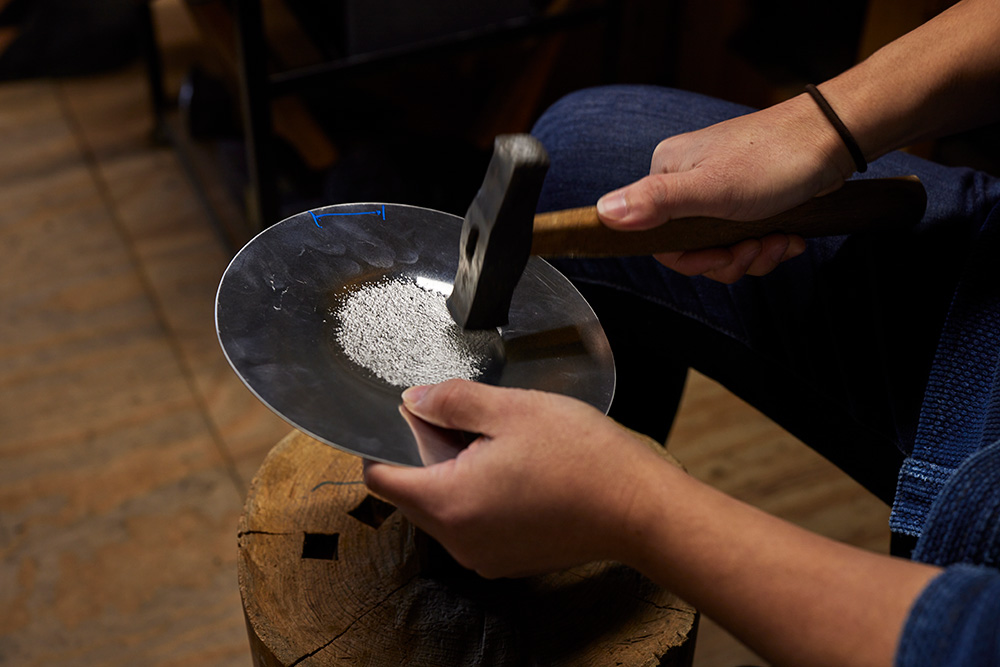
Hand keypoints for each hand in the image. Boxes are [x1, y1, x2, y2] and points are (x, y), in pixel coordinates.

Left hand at [362, 380, 673, 577]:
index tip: (408, 415)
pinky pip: (471, 525)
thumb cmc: (582, 457)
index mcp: (448, 503)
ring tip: (499, 445)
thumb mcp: (511, 408)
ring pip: (442, 509)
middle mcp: (458, 541)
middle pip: (411, 494)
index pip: (381, 478)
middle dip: (425, 455)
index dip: (384, 441)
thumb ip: (451, 401)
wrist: (638, 506)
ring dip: (453, 475)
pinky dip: (478, 497)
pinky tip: (515, 471)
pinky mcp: (507, 560)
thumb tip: (413, 399)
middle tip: (467, 422)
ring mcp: (483, 557)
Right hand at [597, 94, 852, 282]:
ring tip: (781, 240)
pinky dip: (768, 244)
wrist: (834, 139)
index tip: (722, 256)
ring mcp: (718, 190)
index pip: (658, 239)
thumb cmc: (775, 159)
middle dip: (730, 259)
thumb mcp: (710, 189)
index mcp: (667, 173)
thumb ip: (655, 203)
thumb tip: (601, 214)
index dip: (692, 260)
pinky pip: (745, 238)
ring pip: (721, 247)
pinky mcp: (748, 198)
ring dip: (754, 254)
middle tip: (758, 248)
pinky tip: (789, 236)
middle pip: (692, 247)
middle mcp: (687, 180)